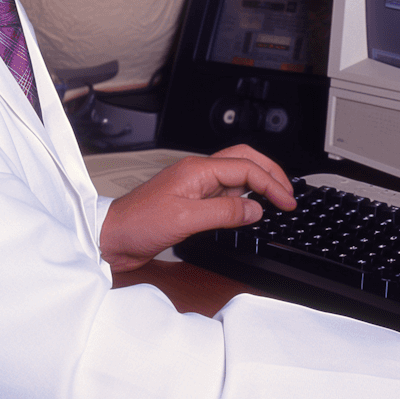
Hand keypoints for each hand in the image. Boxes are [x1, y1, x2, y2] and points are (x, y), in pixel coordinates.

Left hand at [98, 145, 294, 272]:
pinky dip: (243, 198)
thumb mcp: (185, 219)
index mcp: (197, 170)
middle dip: (270, 173)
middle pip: (244, 160)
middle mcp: (197, 174)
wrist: (111, 238)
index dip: (271, 183)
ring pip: (235, 175)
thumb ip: (224, 212)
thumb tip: (254, 208)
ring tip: (276, 199)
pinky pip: (224, 194)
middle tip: (289, 193)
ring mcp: (194, 187)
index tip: (287, 201)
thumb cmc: (136, 224)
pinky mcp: (191, 203)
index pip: (245, 167)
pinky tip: (249, 210)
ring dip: (258, 184)